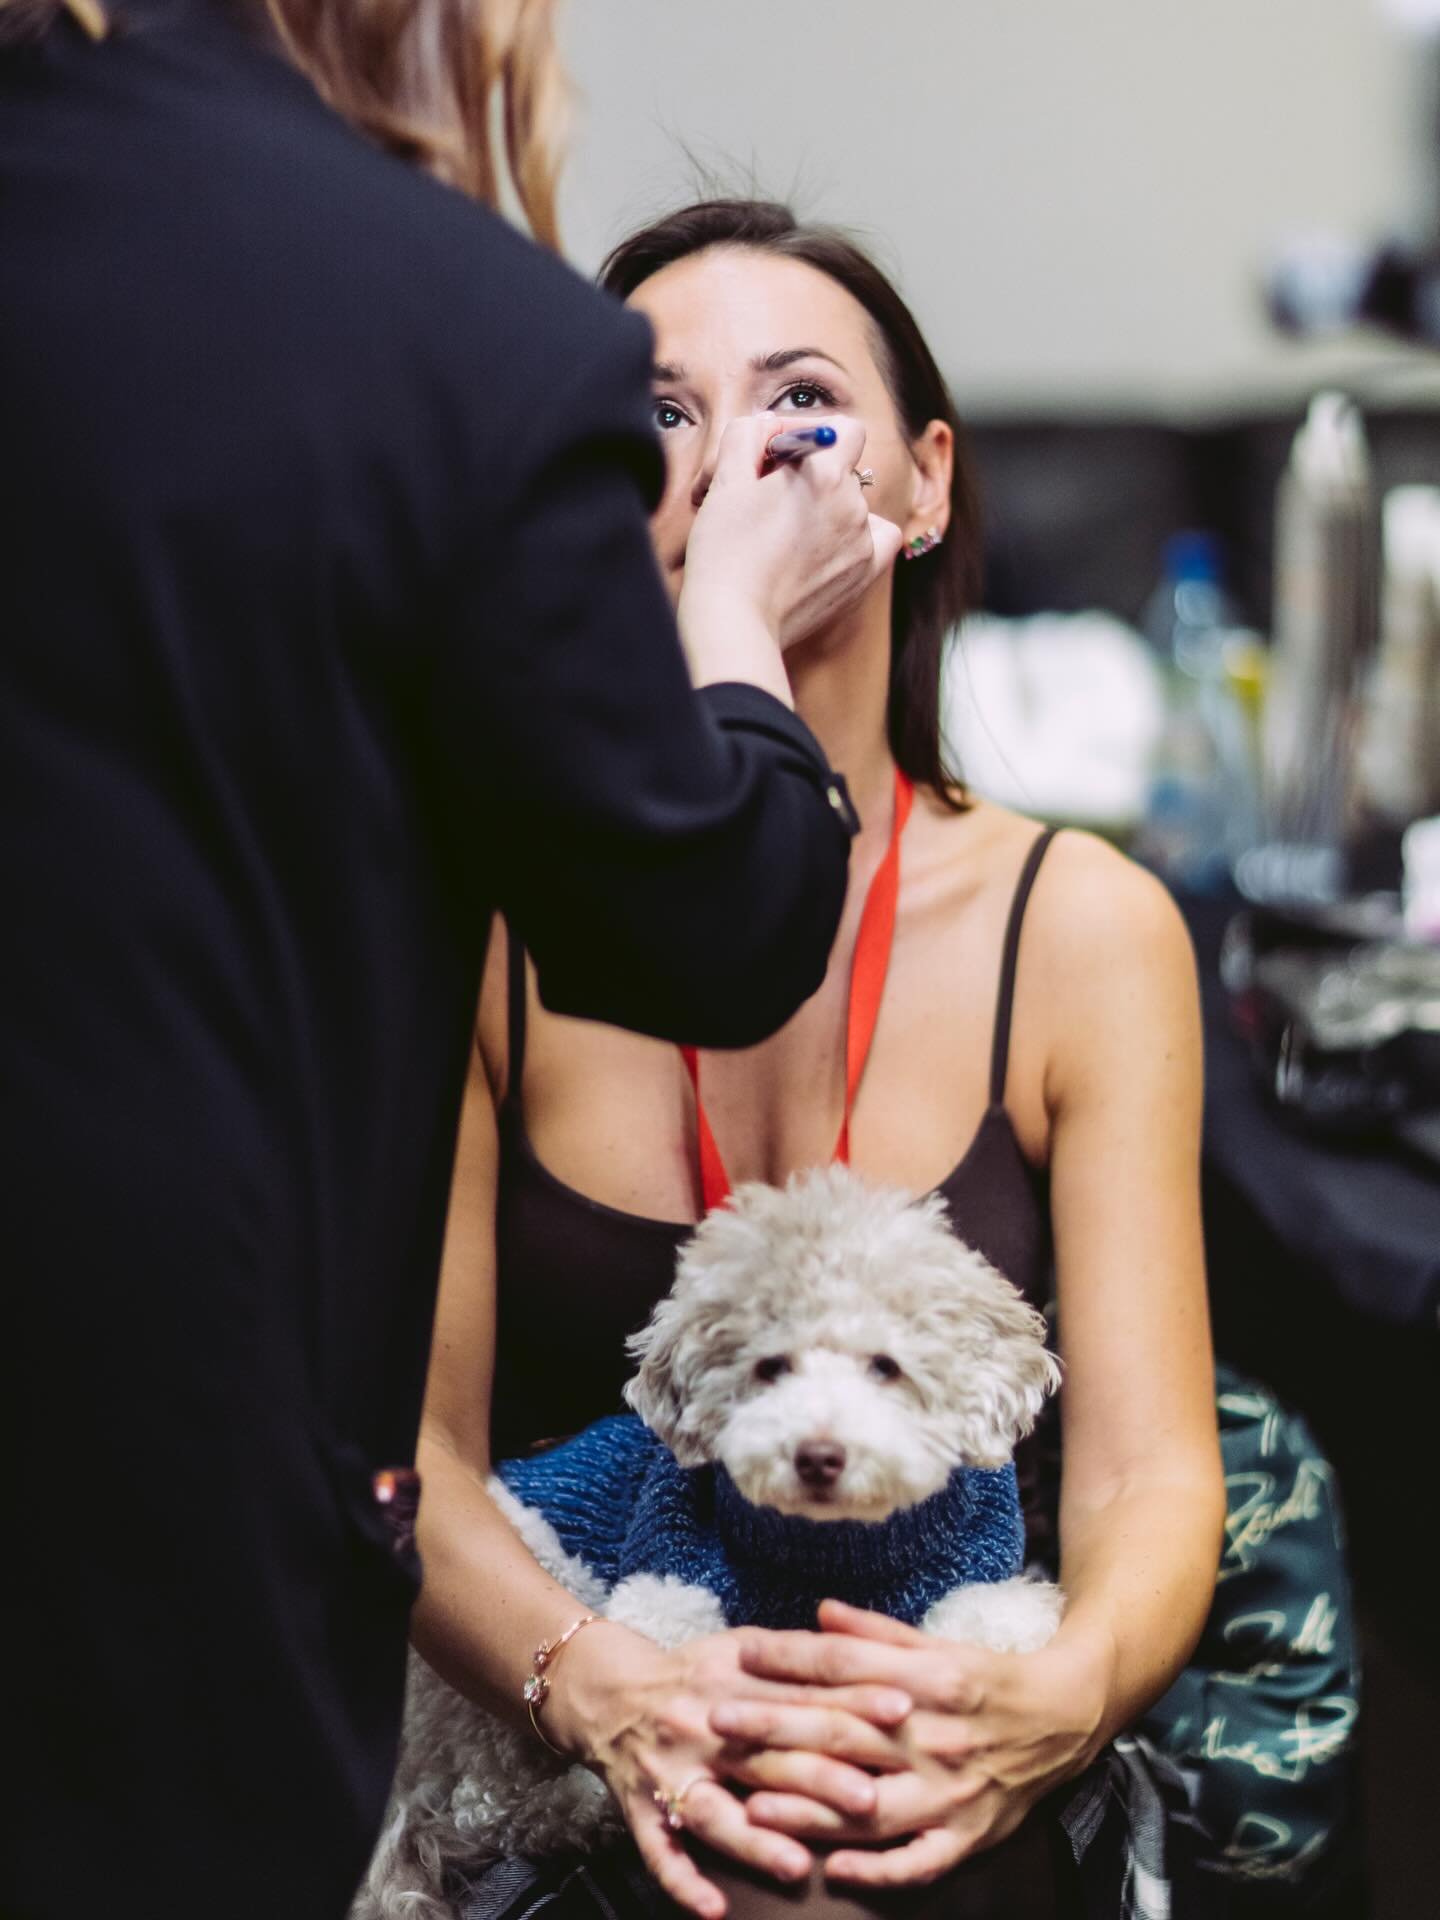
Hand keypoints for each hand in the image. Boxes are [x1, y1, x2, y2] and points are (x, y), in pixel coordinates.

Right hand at [547, 1621, 911, 1917]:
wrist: (607, 1690)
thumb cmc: (693, 1672)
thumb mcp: (740, 1646)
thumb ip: (795, 1656)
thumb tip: (866, 1657)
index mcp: (729, 1674)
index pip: (799, 1690)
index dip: (851, 1699)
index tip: (901, 1710)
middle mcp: (698, 1724)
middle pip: (764, 1754)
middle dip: (817, 1778)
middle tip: (870, 1800)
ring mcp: (666, 1771)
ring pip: (714, 1812)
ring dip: (755, 1841)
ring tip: (797, 1866)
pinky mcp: (639, 1810)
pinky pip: (659, 1853)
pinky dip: (685, 1883)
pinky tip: (714, 1911)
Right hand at [678, 415, 902, 688]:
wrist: (735, 620)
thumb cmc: (724, 551)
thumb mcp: (725, 478)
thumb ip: (749, 435)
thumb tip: (769, 425)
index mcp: (824, 471)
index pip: (843, 429)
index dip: (812, 434)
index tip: (781, 455)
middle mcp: (853, 502)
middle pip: (843, 469)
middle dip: (810, 475)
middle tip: (768, 498)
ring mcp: (863, 540)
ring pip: (855, 503)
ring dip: (828, 507)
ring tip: (789, 531)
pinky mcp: (864, 574)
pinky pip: (880, 538)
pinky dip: (862, 536)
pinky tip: (833, 544)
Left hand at [713, 1600, 1107, 1888]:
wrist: (1067, 1716)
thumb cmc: (989, 1677)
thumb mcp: (938, 1642)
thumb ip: (877, 1632)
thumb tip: (819, 1613)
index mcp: (930, 1678)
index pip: (847, 1665)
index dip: (791, 1658)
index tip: (741, 1653)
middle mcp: (937, 1735)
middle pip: (844, 1730)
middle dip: (775, 1725)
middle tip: (718, 1721)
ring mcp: (952, 1792)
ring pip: (869, 1803)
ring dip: (806, 1805)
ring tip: (748, 1801)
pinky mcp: (970, 1836)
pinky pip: (919, 1860)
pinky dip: (877, 1867)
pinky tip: (832, 1868)